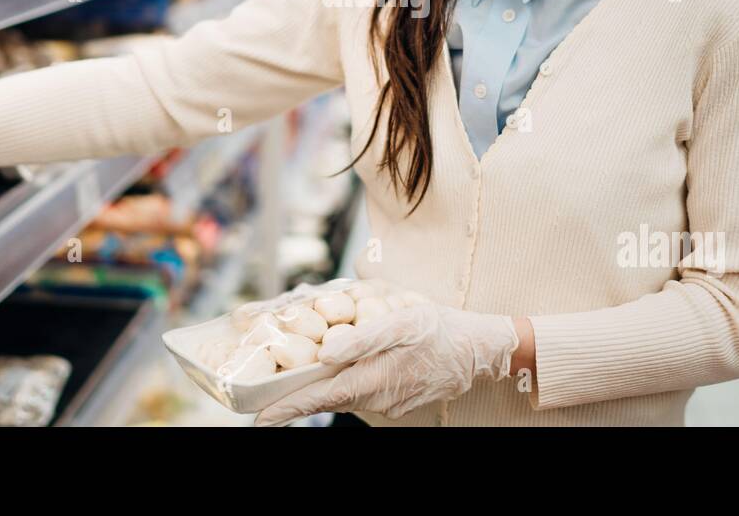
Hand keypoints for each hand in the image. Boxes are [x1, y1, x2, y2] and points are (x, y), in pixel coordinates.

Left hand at [254, 303, 518, 425]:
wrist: (477, 350)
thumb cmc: (439, 329)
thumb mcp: (404, 320)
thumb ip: (365, 337)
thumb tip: (327, 353)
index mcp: (374, 378)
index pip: (321, 398)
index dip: (289, 409)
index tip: (260, 419)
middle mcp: (377, 398)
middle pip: (327, 398)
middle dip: (296, 396)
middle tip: (264, 397)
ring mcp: (387, 403)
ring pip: (344, 393)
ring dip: (323, 385)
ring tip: (300, 370)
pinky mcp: (395, 400)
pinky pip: (363, 391)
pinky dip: (348, 380)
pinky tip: (346, 362)